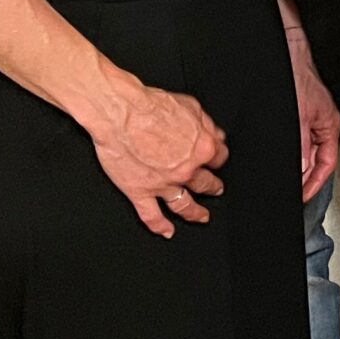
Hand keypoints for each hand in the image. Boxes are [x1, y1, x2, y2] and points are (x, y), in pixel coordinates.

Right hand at [84, 70, 229, 238]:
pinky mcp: (140, 191)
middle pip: (206, 183)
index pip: (219, 157)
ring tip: (202, 217)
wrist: (120, 112)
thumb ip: (207, 124)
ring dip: (195, 213)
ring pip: (184, 205)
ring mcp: (163, 184)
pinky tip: (167, 232)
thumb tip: (217, 135)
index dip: (217, 158)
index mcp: (201, 148)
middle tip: (215, 189)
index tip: (216, 161)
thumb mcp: (191, 106)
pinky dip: (160, 227)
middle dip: (213, 186)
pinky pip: (152, 215)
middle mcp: (186, 169)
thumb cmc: (150, 106)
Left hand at [290, 29, 339, 202]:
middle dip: (300, 176)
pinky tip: (269, 155)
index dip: (314, 184)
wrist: (283, 49)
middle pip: (312, 160)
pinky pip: (289, 140)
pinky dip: (280, 150)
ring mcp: (304, 120)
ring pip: (299, 150)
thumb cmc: (297, 73)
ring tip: (278, 176)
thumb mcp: (298, 116)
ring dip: (290, 163)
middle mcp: (317, 125)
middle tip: (286, 190)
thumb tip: (298, 170)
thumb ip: (300, 145)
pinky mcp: (290, 115)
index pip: (326, 164)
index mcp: (328, 127)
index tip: (300, 196)